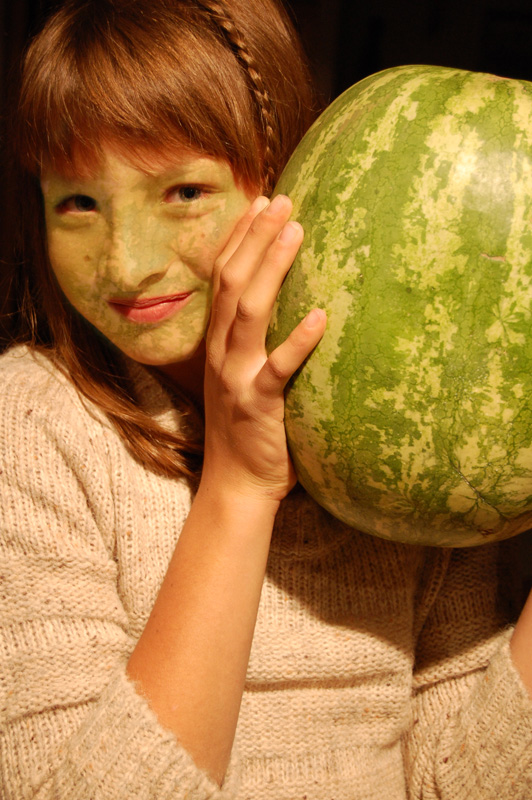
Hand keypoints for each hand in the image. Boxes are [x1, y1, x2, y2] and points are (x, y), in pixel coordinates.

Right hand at [202, 194, 325, 502]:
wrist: (235, 484)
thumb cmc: (247, 427)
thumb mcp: (241, 375)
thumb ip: (252, 341)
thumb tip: (288, 303)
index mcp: (217, 342)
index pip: (222, 278)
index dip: (239, 238)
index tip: (261, 202)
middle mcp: (220, 352)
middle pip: (233, 283)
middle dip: (256, 238)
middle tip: (283, 201)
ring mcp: (235, 377)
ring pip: (247, 312)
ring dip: (271, 268)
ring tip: (296, 233)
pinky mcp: (256, 404)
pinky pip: (276, 369)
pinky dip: (297, 342)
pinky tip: (320, 316)